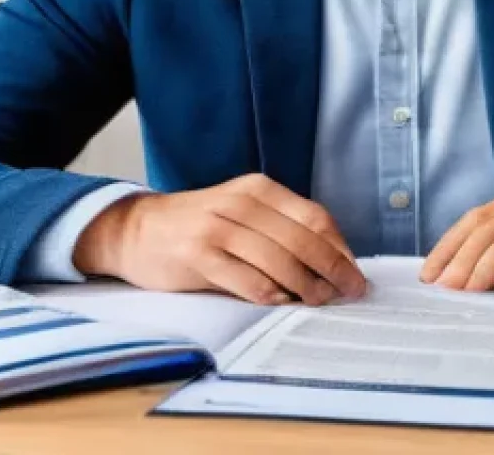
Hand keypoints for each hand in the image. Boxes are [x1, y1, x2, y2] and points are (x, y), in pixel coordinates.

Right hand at [73, 173, 367, 305]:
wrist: (138, 228)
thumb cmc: (200, 225)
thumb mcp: (242, 213)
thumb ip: (280, 230)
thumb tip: (330, 262)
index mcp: (258, 189)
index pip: (314, 216)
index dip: (339, 247)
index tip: (354, 271)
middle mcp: (241, 202)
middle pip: (302, 238)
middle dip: (333, 269)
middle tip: (350, 291)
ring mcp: (218, 227)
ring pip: (278, 259)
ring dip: (305, 286)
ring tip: (320, 302)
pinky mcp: (198, 254)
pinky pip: (245, 279)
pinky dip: (269, 294)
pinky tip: (281, 304)